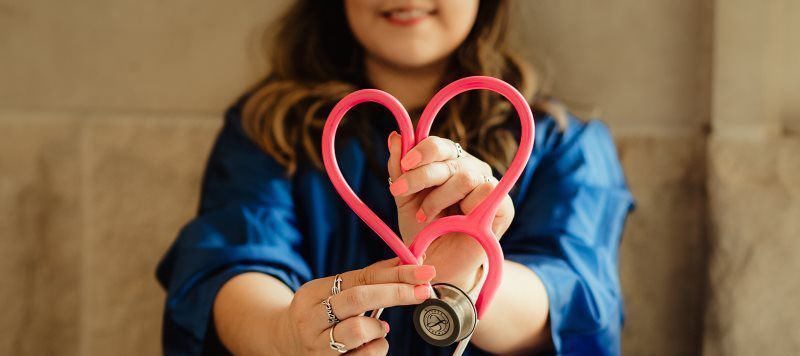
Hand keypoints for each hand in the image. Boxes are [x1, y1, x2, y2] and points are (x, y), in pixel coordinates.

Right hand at [279, 258, 435, 354]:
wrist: (284, 345)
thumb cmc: (320, 315)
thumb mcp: (334, 293)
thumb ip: (368, 278)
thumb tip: (410, 260)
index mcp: (312, 293)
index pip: (360, 277)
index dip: (395, 273)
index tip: (424, 271)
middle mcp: (309, 319)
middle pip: (358, 298)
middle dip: (396, 292)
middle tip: (423, 291)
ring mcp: (315, 346)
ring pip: (358, 330)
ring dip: (379, 329)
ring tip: (379, 329)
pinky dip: (376, 348)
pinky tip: (369, 345)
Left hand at [386, 132, 514, 290]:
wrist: (438, 265)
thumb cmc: (423, 231)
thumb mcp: (405, 199)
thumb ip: (399, 169)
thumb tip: (395, 136)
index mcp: (447, 163)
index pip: (438, 145)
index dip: (421, 151)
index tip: (403, 166)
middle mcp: (469, 168)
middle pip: (449, 156)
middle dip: (421, 175)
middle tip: (399, 192)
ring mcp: (487, 185)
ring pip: (465, 176)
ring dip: (439, 197)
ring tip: (425, 216)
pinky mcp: (503, 205)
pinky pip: (487, 192)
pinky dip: (466, 207)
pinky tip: (455, 221)